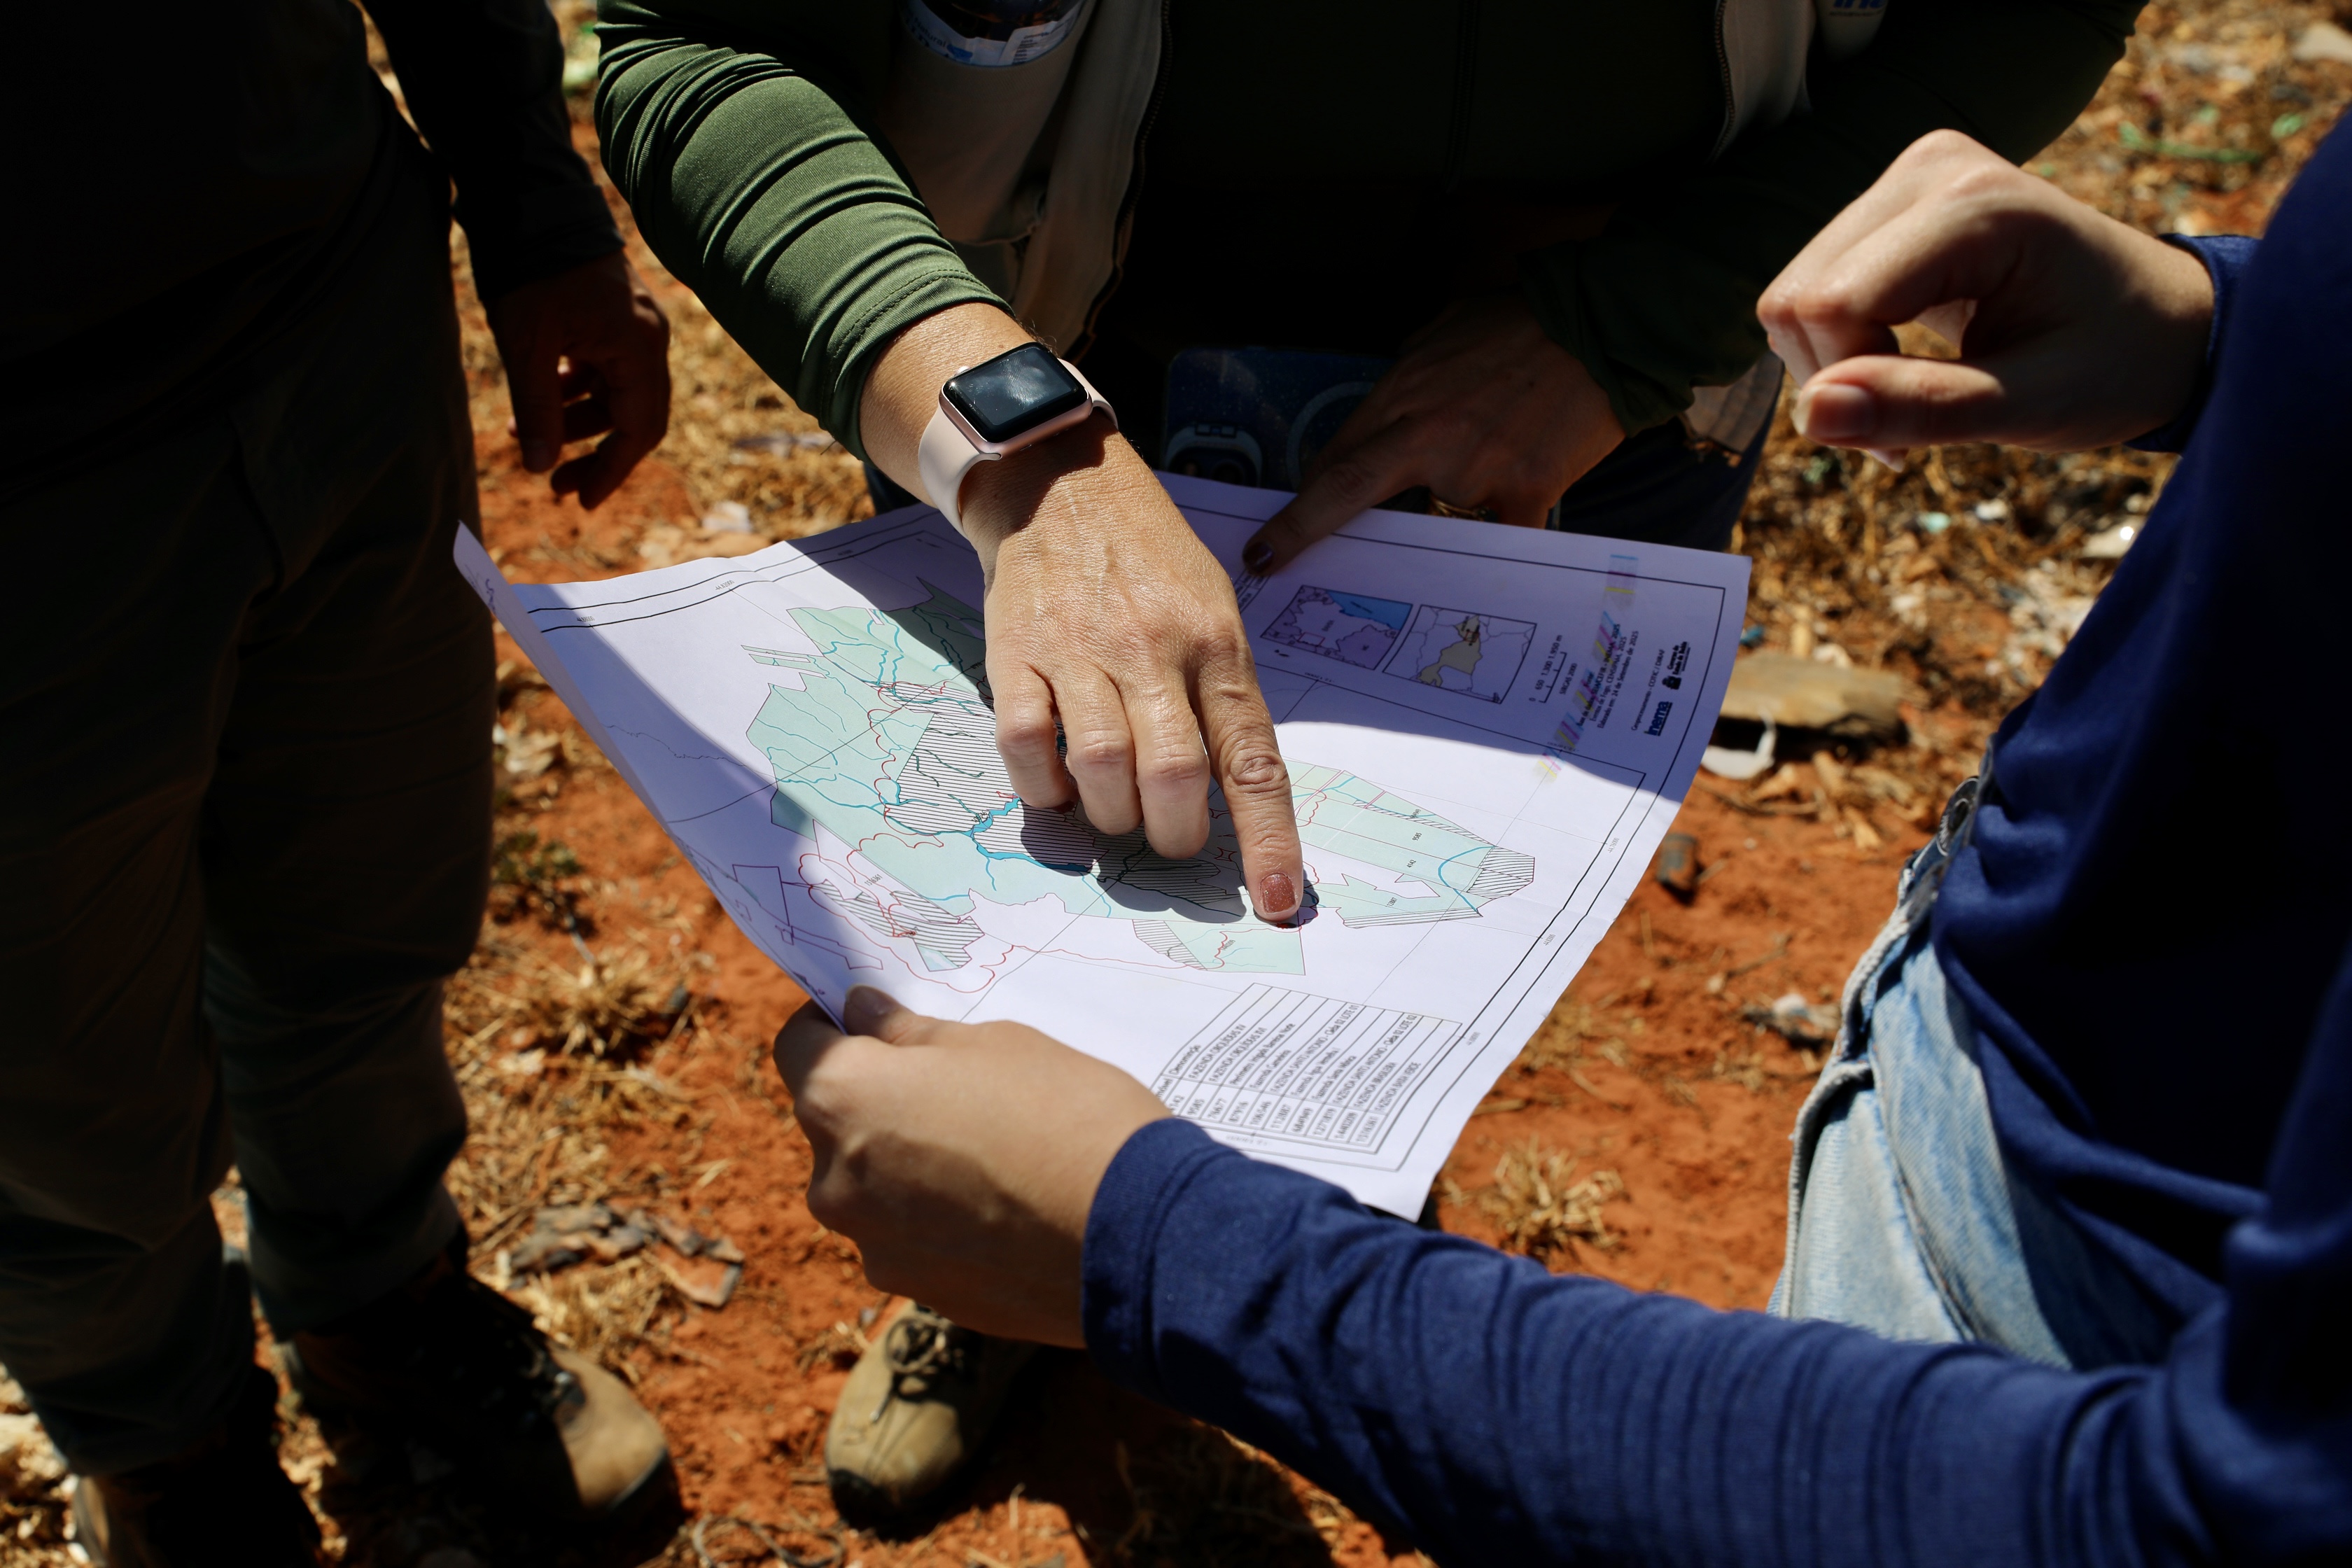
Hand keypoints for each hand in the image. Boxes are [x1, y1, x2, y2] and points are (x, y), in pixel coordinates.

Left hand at [485, 251, 671, 508]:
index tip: (581, 501)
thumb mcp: (528, 346)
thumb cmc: (531, 270)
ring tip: (527, 434)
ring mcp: (634, 324)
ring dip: (577, 419)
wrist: (530, 200)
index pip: (637, 429)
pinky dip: (577, 388)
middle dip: (595, 451)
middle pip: (634, 416)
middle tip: (555, 482)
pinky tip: (540, 394)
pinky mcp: (614, 314)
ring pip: (616, 392)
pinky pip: (606, 366)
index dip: (610, 470)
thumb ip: (537, 409)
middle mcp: (647, 339)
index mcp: (637, 349)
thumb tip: (539, 466)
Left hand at [773, 986, 1168, 1345]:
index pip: (798, 1046)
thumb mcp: (996, 1044)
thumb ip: (912, 1034)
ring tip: (994, 1154)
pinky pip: (913, 1239)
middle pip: (834, 1124)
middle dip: (879, 1100)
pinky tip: (1009, 1208)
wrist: (1139, 1235)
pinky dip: (942, 1220)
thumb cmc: (1066, 1114)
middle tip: (956, 1086)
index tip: (875, 1021)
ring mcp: (876, 1248)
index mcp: (843, 1100)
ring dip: (908, 1166)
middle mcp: (835, 1181)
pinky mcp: (920, 1295)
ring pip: (872, 1188)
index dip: (831, 1025)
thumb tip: (862, 1015)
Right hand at [861, 305, 1305, 920]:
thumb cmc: (1147, 560)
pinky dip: (1041, 784)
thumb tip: (1234, 796)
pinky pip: (1025, 743)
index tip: (1277, 901)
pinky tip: (1055, 784)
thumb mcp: (1213, 608)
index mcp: (1216, 643)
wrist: (1057, 481)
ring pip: (1101, 768)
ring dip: (1109, 814)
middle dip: (1174, 834)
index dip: (1266, 839)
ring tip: (1112, 809)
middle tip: (1168, 839)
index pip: (1252, 758)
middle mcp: (1153, 648)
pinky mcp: (1014, 652)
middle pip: (1173, 774)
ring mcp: (1079, 650)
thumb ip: (1223, 695)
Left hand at [1240, 292, 1624, 574]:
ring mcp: (1475, 469)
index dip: (1302, 501)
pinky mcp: (1523, 491)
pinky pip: (1495, 538)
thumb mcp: (1443, 333)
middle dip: (1301, 529)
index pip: (1337, 458)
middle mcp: (1429, 436)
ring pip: (1436, 517)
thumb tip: (1386, 419)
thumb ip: (1407, 381)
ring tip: (1493, 462)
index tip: (1272, 534)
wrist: (1603, 325)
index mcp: (1404, 394)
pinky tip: (1507, 520)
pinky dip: (1494, 538)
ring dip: (1448, 507)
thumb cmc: (1523, 322)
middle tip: (1268, 558)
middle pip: (1350, 492)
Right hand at [1759, 130, 2214, 456]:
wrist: (2165, 324)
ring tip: (1911, 402)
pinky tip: (1898, 369)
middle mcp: (1931, 168)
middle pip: (1797, 296)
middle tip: (1907, 431)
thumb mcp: (2035, 404)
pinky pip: (1812, 290)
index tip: (1907, 444)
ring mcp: (1907, 179)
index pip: (1831, 301)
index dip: (1846, 385)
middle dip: (1835, 381)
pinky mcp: (1890, 205)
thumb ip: (1926, 407)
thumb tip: (1811, 415)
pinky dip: (1839, 350)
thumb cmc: (2117, 364)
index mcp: (1977, 206)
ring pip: (1791, 296)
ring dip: (1833, 371)